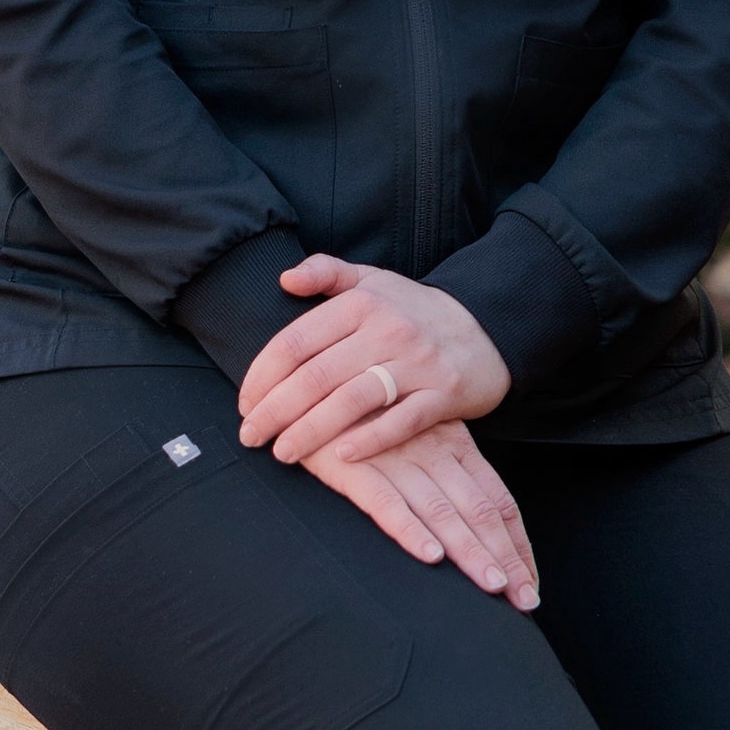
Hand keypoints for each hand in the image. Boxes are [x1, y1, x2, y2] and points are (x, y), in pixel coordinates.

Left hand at [238, 256, 510, 467]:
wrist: (486, 328)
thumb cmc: (414, 310)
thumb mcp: (372, 280)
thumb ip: (326, 272)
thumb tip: (284, 278)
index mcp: (361, 303)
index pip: (297, 341)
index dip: (262, 375)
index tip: (244, 403)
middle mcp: (387, 330)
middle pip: (317, 376)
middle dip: (275, 410)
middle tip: (250, 436)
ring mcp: (417, 363)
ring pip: (352, 401)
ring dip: (311, 431)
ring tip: (282, 452)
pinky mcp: (443, 395)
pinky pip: (402, 422)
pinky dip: (370, 441)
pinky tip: (341, 457)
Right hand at [301, 420, 538, 610]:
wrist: (309, 385)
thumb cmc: (365, 414)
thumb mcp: (416, 432)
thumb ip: (444, 468)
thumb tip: (474, 520)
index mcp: (454, 443)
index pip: (498, 500)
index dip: (517, 544)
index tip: (531, 582)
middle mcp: (433, 451)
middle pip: (480, 510)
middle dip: (506, 558)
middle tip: (527, 601)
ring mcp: (395, 458)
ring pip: (442, 511)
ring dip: (471, 551)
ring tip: (494, 588)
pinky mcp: (354, 467)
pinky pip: (386, 502)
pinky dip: (410, 529)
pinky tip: (430, 556)